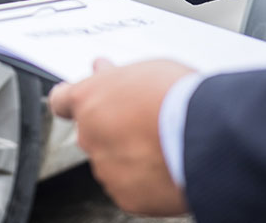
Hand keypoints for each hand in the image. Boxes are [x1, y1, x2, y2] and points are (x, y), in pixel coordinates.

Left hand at [49, 59, 194, 215]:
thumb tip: (105, 71)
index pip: (61, 101)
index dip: (73, 102)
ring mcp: (104, 167)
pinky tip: (165, 167)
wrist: (204, 137)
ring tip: (163, 145)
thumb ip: (116, 76)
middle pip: (92, 132)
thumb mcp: (143, 70)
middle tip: (141, 122)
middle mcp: (88, 135)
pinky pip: (129, 186)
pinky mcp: (124, 196)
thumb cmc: (177, 98)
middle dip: (111, 128)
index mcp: (87, 100)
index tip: (82, 103)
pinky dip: (143, 180)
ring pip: (111, 161)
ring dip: (128, 155)